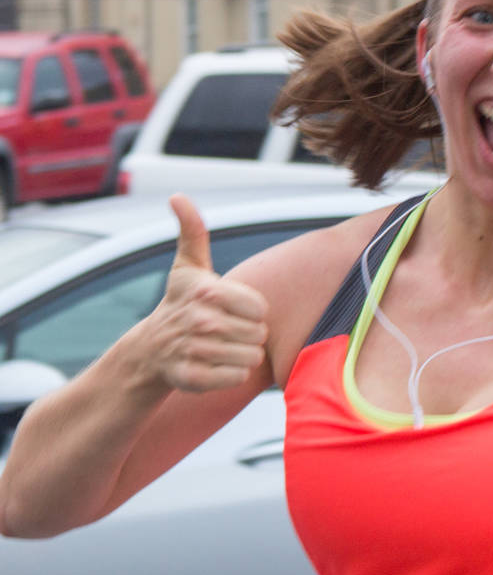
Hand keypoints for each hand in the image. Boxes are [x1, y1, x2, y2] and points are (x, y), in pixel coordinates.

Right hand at [149, 194, 268, 392]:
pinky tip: (215, 366)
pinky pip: (237, 378)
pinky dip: (232, 376)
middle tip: (226, 331)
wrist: (150, 350)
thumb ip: (192, 231)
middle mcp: (199, 320)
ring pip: (251, 358)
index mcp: (206, 291)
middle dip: (249, 335)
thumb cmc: (180, 302)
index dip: (252, 312)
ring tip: (221, 348)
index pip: (260, 308)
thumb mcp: (188, 266)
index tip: (233, 310)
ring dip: (242, 356)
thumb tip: (177, 195)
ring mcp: (193, 350)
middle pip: (259, 334)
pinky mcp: (191, 378)